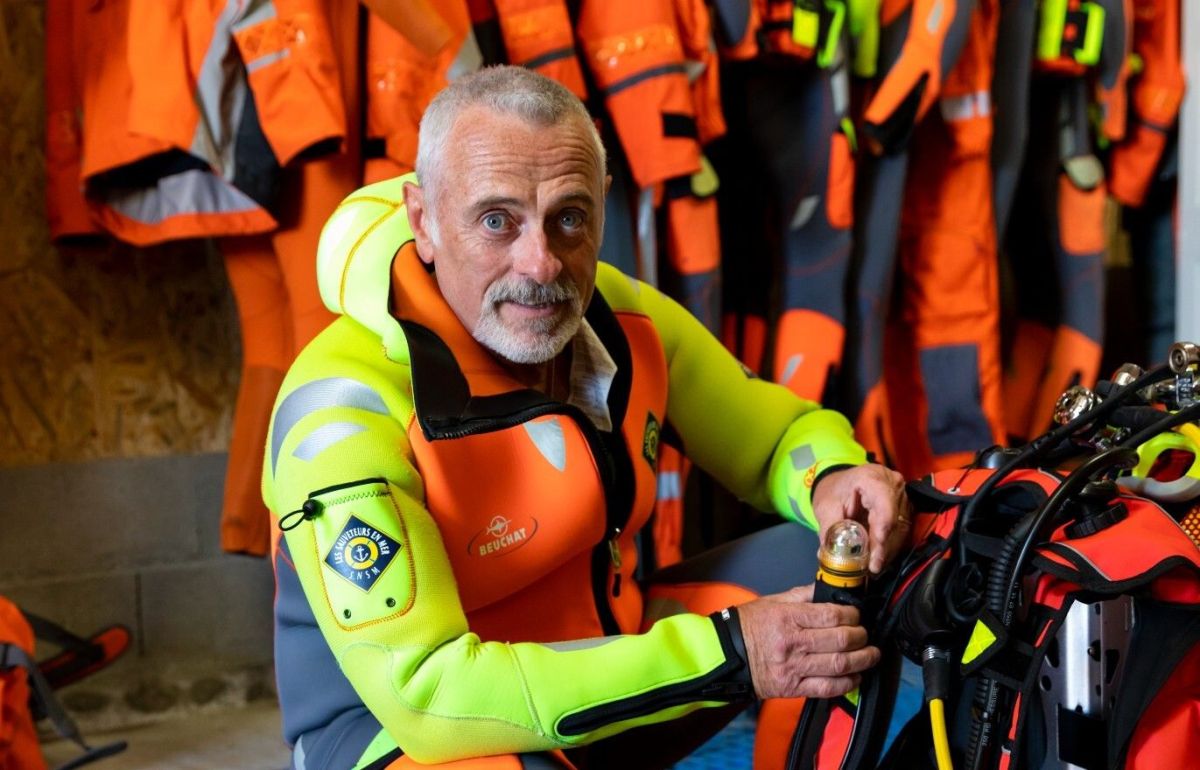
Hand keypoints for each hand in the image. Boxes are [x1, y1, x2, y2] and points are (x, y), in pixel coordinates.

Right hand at [737, 584, 880, 698]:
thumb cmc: (748, 625)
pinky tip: (855, 675)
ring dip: (862, 660)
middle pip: (841, 640)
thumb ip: (803, 595)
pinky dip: (847, 683)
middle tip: (865, 634)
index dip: (852, 615)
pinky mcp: (793, 687)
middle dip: (861, 637)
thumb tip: (829, 589)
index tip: (857, 616)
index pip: (832, 615)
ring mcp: (794, 667)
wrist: (726, 654)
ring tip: (870, 654)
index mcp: (788, 618)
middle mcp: (794, 643)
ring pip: (839, 664)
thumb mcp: (773, 601)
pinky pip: (827, 688)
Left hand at [811, 464, 910, 573]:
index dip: (881, 534)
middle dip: (882, 548)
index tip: (875, 557)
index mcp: (871, 478)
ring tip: (873, 566)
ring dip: (888, 551)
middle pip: (895, 521)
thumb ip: (830, 529)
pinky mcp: (905, 507)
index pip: (884, 507)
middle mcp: (892, 484)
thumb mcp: (826, 507)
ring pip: (902, 529)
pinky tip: (879, 558)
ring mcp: (902, 495)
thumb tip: (831, 554)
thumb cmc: (835, 492)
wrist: (842, 485)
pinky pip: (902, 531)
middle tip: (871, 568)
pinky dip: (890, 546)